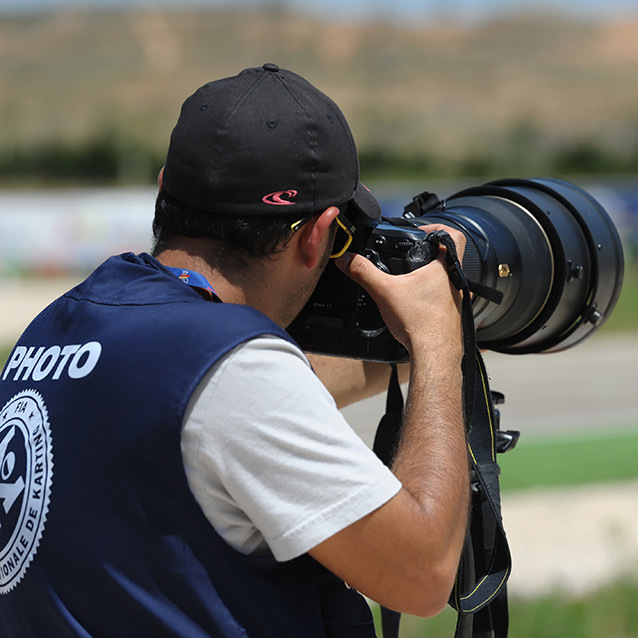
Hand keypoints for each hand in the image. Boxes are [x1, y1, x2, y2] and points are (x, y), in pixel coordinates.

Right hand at [335, 224, 465, 359]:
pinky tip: (413, 306)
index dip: (436, 228)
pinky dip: (428, 298)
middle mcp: (455, 283)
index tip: (420, 233)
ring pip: (446, 279)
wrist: (434, 356)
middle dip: (427, 254)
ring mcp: (457, 301)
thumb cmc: (421, 325)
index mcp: (444, 269)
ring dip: (428, 278)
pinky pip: (442, 299)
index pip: (453, 234)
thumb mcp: (384, 292)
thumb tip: (348, 259)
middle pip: (448, 256)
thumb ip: (363, 272)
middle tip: (409, 256)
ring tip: (408, 281)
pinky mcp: (452, 317)